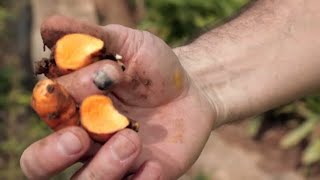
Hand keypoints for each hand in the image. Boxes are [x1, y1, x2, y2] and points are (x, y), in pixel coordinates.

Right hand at [20, 16, 215, 178]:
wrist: (191, 89)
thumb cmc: (154, 66)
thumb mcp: (127, 44)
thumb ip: (90, 36)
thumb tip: (48, 25)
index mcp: (73, 105)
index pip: (48, 110)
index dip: (62, 97)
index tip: (103, 75)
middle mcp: (83, 137)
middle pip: (40, 162)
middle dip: (51, 154)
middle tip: (78, 138)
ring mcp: (109, 160)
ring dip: (102, 166)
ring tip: (132, 140)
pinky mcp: (139, 175)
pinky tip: (155, 165)